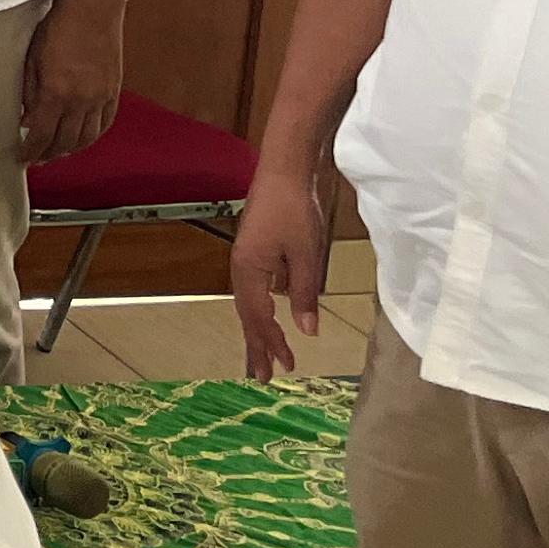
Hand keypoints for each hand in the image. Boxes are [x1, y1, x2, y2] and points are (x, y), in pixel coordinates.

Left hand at [19, 0, 123, 165]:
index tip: (22, 158)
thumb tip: (25, 117)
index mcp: (55, 93)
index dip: (30, 152)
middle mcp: (80, 100)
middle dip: (49, 154)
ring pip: (87, 138)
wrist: (92, 8)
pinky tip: (83, 137)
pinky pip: (105, 123)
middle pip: (65, 142)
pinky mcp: (113, 90)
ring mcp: (100, 97)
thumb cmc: (58, 27)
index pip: (41, 135)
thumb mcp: (31, 59)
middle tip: (38, 158)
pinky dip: (93, 135)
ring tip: (58, 151)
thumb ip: (29, 92)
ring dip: (71, 149)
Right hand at [229, 173, 331, 381]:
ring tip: (264, 354)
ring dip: (257, 330)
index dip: (273, 343)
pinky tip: (270, 315)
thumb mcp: (306, 255)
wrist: (284, 170)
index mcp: (249, 271)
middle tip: (262, 377)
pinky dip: (260, 310)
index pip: (259, 317)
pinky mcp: (254, 250)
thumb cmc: (295, 210)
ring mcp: (245, 258)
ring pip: (249, 303)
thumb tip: (307, 332)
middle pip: (247, 315)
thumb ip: (304, 294)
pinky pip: (254, 289)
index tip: (288, 367)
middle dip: (256, 346)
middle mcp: (241, 268)